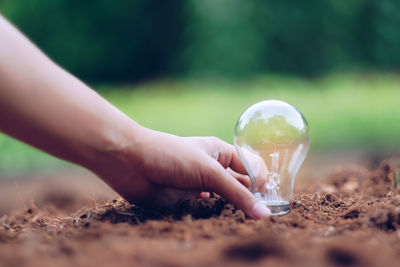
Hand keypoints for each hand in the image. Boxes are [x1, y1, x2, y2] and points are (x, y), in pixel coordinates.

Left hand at [91, 127, 270, 219]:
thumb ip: (237, 194)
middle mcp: (211, 167)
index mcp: (220, 152)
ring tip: (246, 221)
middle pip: (239, 183)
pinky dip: (215, 213)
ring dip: (233, 207)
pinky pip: (207, 208)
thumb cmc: (171, 156)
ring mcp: (199, 183)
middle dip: (250, 197)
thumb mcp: (208, 172)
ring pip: (224, 197)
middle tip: (262, 215)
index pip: (250, 166)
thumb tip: (264, 215)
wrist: (131, 163)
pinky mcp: (185, 198)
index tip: (265, 197)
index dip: (260, 181)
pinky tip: (221, 218)